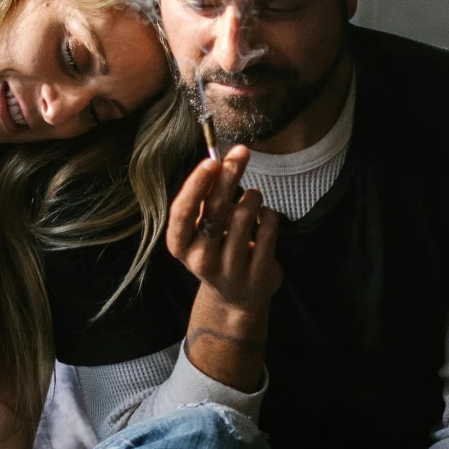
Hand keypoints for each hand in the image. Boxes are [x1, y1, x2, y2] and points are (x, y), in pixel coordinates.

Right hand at [166, 149, 281, 313]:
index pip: (182, 212)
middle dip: (230, 174)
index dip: (196, 185)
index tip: (212, 161)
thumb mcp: (203, 228)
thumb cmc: (216, 249)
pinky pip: (268, 227)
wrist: (235, 297)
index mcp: (180, 246)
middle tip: (242, 152)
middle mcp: (201, 260)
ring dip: (253, 196)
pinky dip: (269, 213)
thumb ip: (207, 198)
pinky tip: (265, 216)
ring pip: (245, 214)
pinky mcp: (259, 274)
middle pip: (215, 209)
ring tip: (253, 198)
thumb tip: (221, 160)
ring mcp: (231, 270)